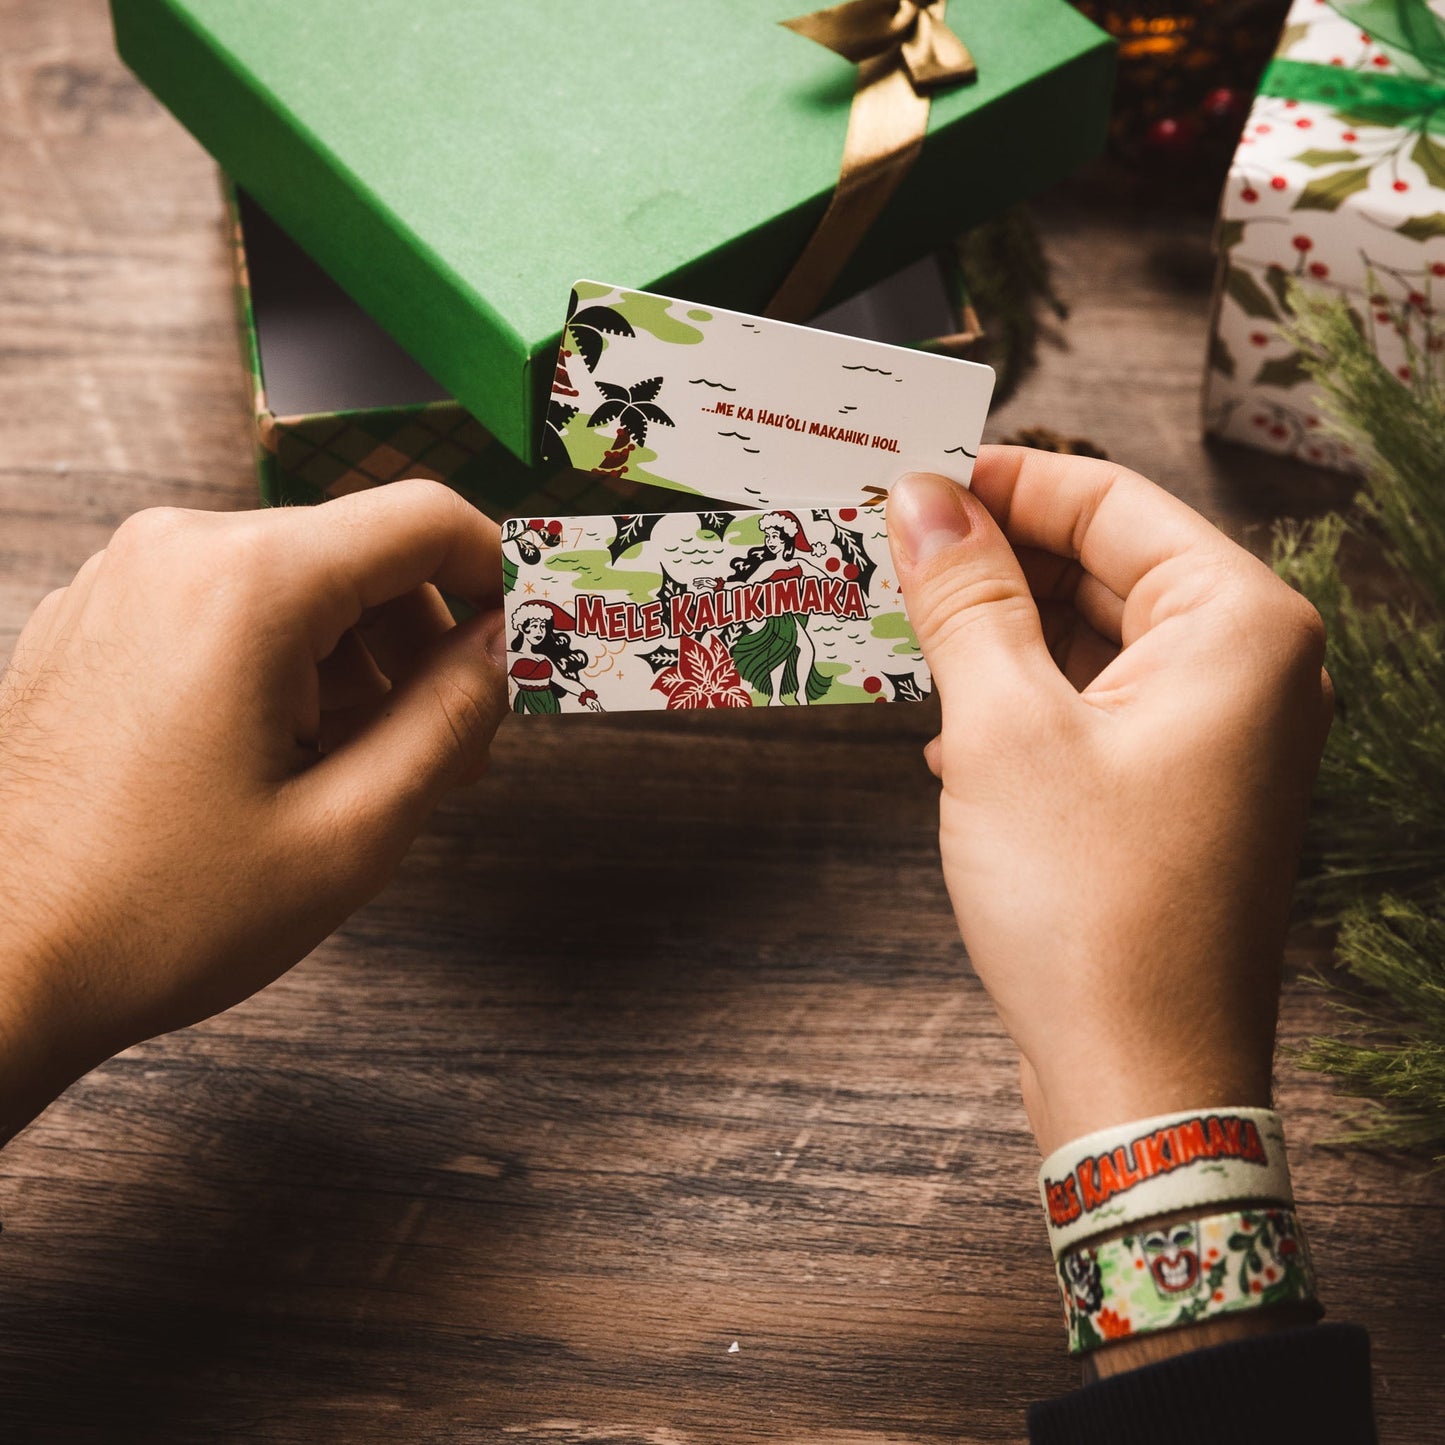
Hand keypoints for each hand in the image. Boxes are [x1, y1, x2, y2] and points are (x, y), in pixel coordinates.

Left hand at [0, 480, 507, 1139]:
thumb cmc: (156, 914)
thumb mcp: (351, 830)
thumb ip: (451, 719)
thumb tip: (502, 647)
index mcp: (246, 584)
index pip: (422, 521)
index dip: (498, 571)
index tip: (529, 635)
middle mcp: (175, 553)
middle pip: (358, 554)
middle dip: (426, 639)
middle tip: (461, 742)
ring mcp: (122, 584)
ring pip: (294, 586)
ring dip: (359, 661)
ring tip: (374, 768)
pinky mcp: (93, 624)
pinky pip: (225, 612)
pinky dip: (286, 667)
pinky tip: (291, 759)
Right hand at [887, 449, 1331, 1159]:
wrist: (1140, 1078)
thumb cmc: (1089, 906)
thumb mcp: (1003, 730)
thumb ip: (965, 598)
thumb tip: (923, 498)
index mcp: (1237, 625)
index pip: (1107, 499)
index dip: (1000, 481)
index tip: (908, 480)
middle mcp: (1251, 668)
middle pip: (1105, 563)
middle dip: (994, 561)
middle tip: (891, 557)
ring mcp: (1223, 733)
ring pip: (1095, 636)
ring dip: (1001, 635)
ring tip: (909, 642)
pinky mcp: (1186, 788)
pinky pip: (1099, 704)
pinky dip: (1026, 700)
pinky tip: (954, 735)